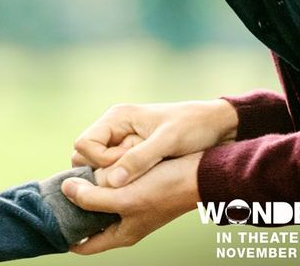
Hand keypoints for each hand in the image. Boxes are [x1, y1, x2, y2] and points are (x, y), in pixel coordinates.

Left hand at [62, 152, 202, 253]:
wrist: (198, 174)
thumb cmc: (164, 189)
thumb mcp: (125, 197)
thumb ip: (93, 198)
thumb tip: (65, 190)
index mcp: (123, 234)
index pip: (85, 246)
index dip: (65, 237)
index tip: (47, 222)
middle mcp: (125, 224)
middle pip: (89, 223)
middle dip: (73, 210)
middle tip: (54, 193)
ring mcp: (131, 207)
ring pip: (98, 203)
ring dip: (86, 192)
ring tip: (69, 177)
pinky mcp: (136, 190)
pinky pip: (108, 189)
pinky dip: (98, 180)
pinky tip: (91, 166)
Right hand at [71, 100, 237, 186]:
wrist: (216, 125)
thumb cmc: (192, 127)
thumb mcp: (167, 142)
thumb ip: (139, 159)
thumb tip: (110, 182)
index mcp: (116, 117)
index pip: (83, 144)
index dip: (98, 161)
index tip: (123, 167)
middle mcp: (114, 128)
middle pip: (84, 156)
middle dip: (101, 171)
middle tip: (129, 177)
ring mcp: (121, 141)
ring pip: (97, 166)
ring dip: (112, 177)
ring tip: (139, 178)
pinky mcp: (132, 152)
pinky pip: (113, 170)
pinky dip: (122, 179)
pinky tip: (142, 182)